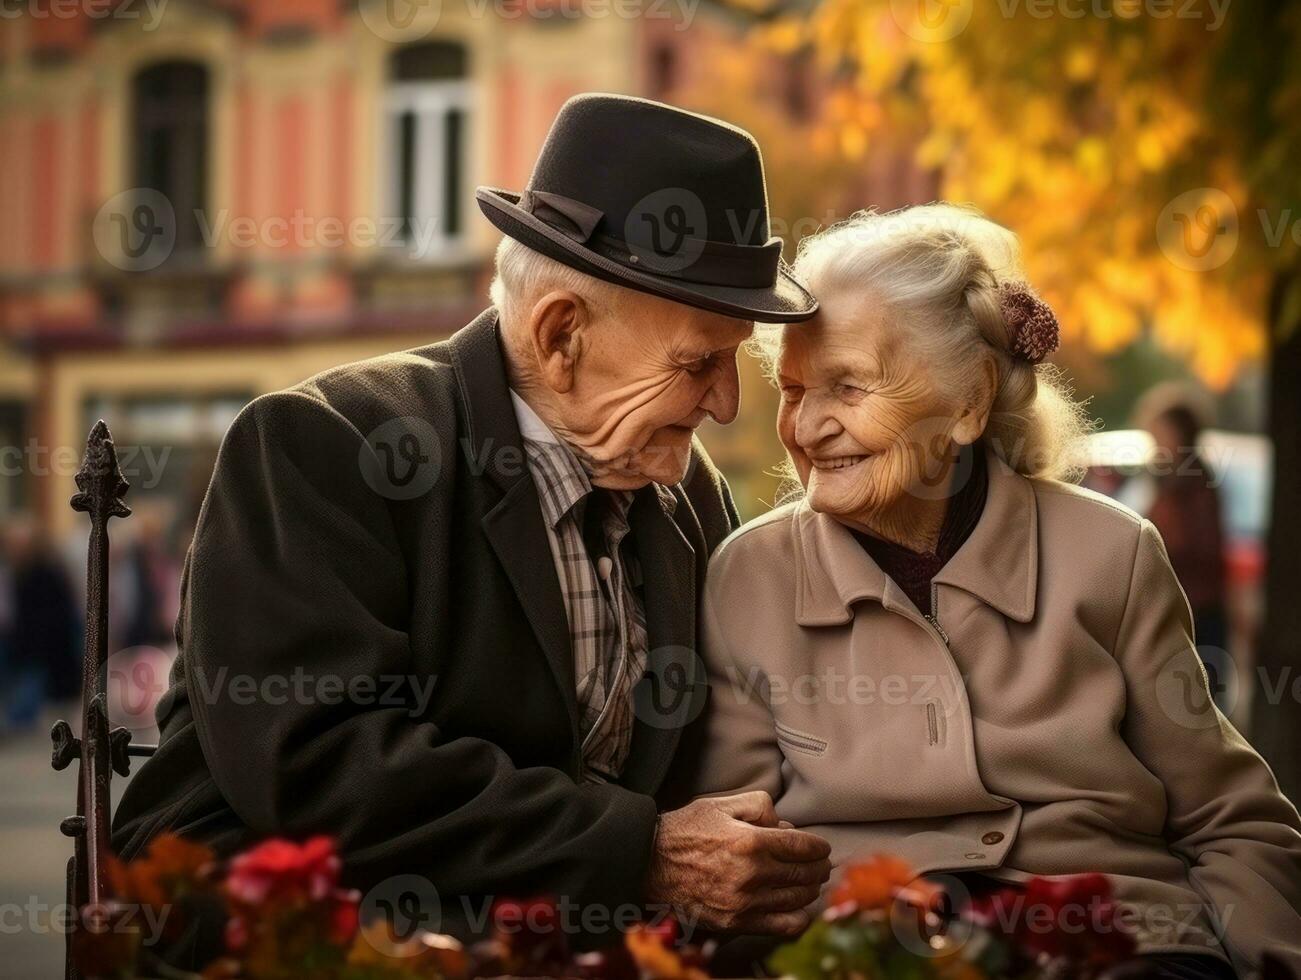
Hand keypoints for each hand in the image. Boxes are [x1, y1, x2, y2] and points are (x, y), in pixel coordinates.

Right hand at [645, 791, 831, 935]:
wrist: (651, 863)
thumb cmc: (686, 831)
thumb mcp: (722, 803)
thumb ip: (759, 805)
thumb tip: (784, 826)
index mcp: (751, 842)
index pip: (803, 847)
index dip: (818, 847)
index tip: (822, 847)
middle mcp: (752, 874)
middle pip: (805, 874)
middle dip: (819, 867)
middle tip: (821, 864)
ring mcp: (745, 902)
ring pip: (798, 899)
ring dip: (811, 889)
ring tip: (811, 882)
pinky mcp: (737, 922)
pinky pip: (782, 926)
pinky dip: (799, 918)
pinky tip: (799, 908)